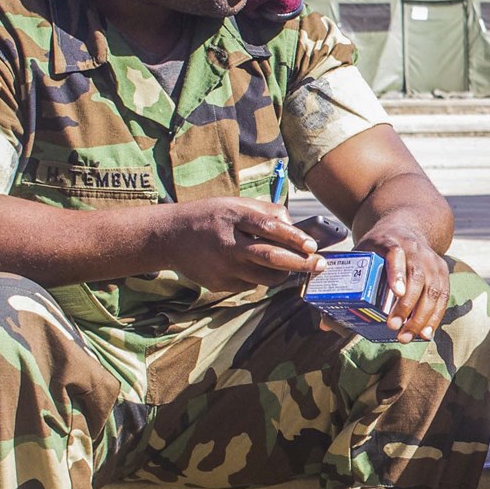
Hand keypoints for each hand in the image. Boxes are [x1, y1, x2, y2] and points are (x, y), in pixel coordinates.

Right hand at [158, 198, 323, 292]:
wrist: (168, 237)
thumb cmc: (209, 217)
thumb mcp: (234, 204)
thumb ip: (265, 212)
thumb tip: (295, 226)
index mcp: (233, 218)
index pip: (269, 228)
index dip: (294, 238)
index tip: (313, 246)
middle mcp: (228, 244)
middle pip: (271, 258)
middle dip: (301, 263)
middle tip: (320, 265)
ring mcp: (223, 268)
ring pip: (265, 277)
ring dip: (284, 273)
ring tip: (290, 265)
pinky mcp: (220, 284)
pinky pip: (251, 284)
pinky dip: (260, 277)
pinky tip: (253, 267)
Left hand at [355, 218, 450, 341]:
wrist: (406, 227)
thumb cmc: (377, 249)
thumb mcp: (359, 255)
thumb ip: (344, 287)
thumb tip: (325, 325)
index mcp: (390, 241)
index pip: (396, 254)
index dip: (397, 273)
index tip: (396, 292)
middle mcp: (415, 249)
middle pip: (417, 276)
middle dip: (406, 305)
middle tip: (393, 327)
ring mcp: (431, 259)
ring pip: (433, 289)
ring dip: (421, 316)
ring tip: (407, 336)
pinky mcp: (442, 270)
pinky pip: (442, 296)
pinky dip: (435, 316)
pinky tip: (426, 333)